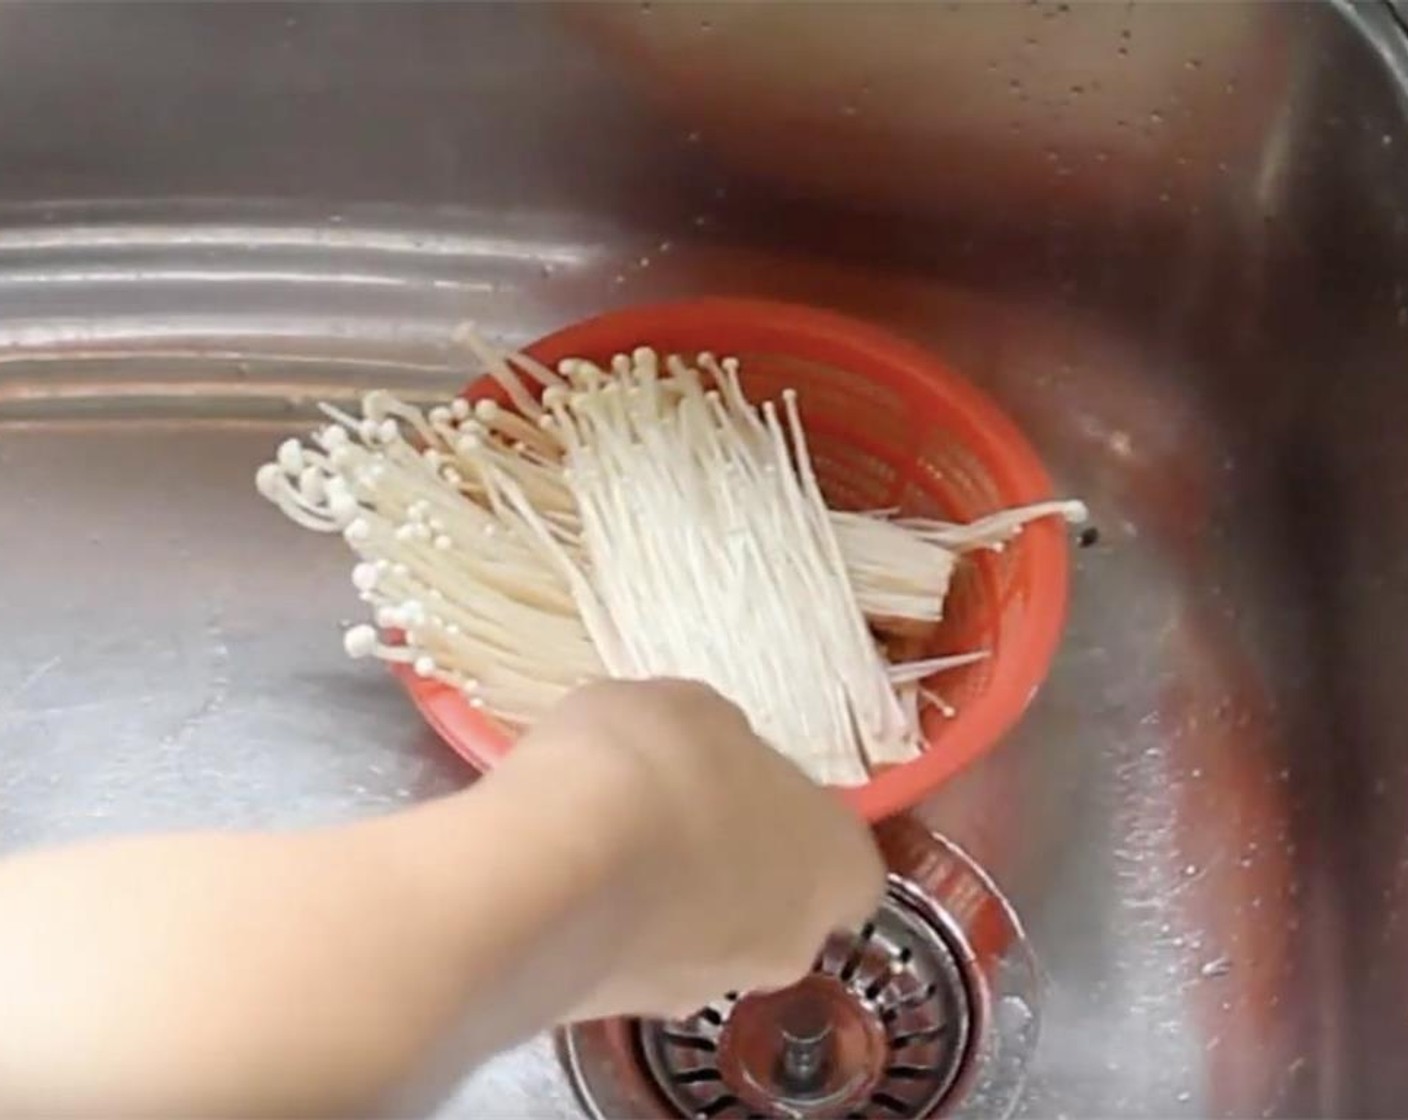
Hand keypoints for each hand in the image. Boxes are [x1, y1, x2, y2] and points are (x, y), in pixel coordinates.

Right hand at [508, 679, 885, 1018]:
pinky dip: (600, 919)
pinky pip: (623, 954)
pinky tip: (559, 869)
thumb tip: (715, 764)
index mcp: (838, 864)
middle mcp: (789, 945)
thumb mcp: (693, 708)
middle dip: (723, 862)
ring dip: (658, 895)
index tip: (745, 788)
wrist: (546, 870)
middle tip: (667, 808)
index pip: (844, 860)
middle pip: (771, 903)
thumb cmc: (652, 767)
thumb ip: (722, 745)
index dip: (795, 822)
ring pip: (695, 935)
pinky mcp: (620, 1016)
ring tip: (598, 833)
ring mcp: (704, 990)